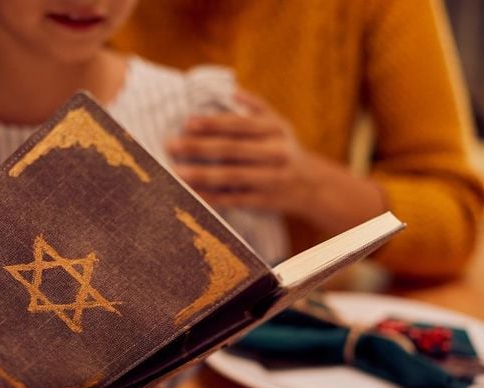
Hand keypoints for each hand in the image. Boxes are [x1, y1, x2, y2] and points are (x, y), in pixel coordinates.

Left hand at [168, 89, 384, 233]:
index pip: (239, 124)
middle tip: (171, 145)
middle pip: (231, 150)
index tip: (187, 122)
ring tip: (176, 172)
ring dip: (201, 174)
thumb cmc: (285, 148)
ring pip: (231, 176)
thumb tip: (231, 91)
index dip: (212, 123)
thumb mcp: (278, 123)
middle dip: (198, 147)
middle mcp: (275, 153)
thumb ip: (255, 107)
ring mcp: (271, 178)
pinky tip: (192, 195)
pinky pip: (234, 199)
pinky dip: (212, 198)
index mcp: (275, 129)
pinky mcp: (265, 201)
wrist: (312, 185)